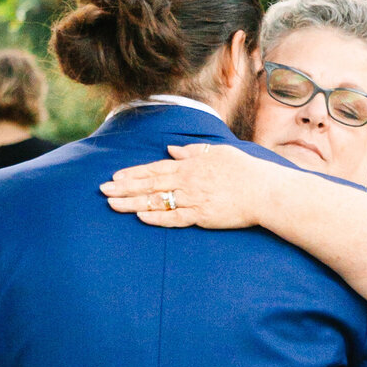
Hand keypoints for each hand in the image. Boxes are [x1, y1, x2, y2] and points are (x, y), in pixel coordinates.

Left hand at [100, 143, 274, 229]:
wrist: (264, 190)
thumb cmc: (243, 170)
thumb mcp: (217, 152)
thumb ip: (191, 151)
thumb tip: (171, 148)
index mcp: (190, 165)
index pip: (155, 168)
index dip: (133, 173)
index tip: (114, 177)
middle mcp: (188, 180)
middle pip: (150, 184)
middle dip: (124, 187)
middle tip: (102, 190)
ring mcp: (194, 198)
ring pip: (158, 200)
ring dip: (133, 203)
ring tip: (113, 204)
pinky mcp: (203, 216)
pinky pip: (175, 217)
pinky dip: (158, 217)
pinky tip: (140, 217)